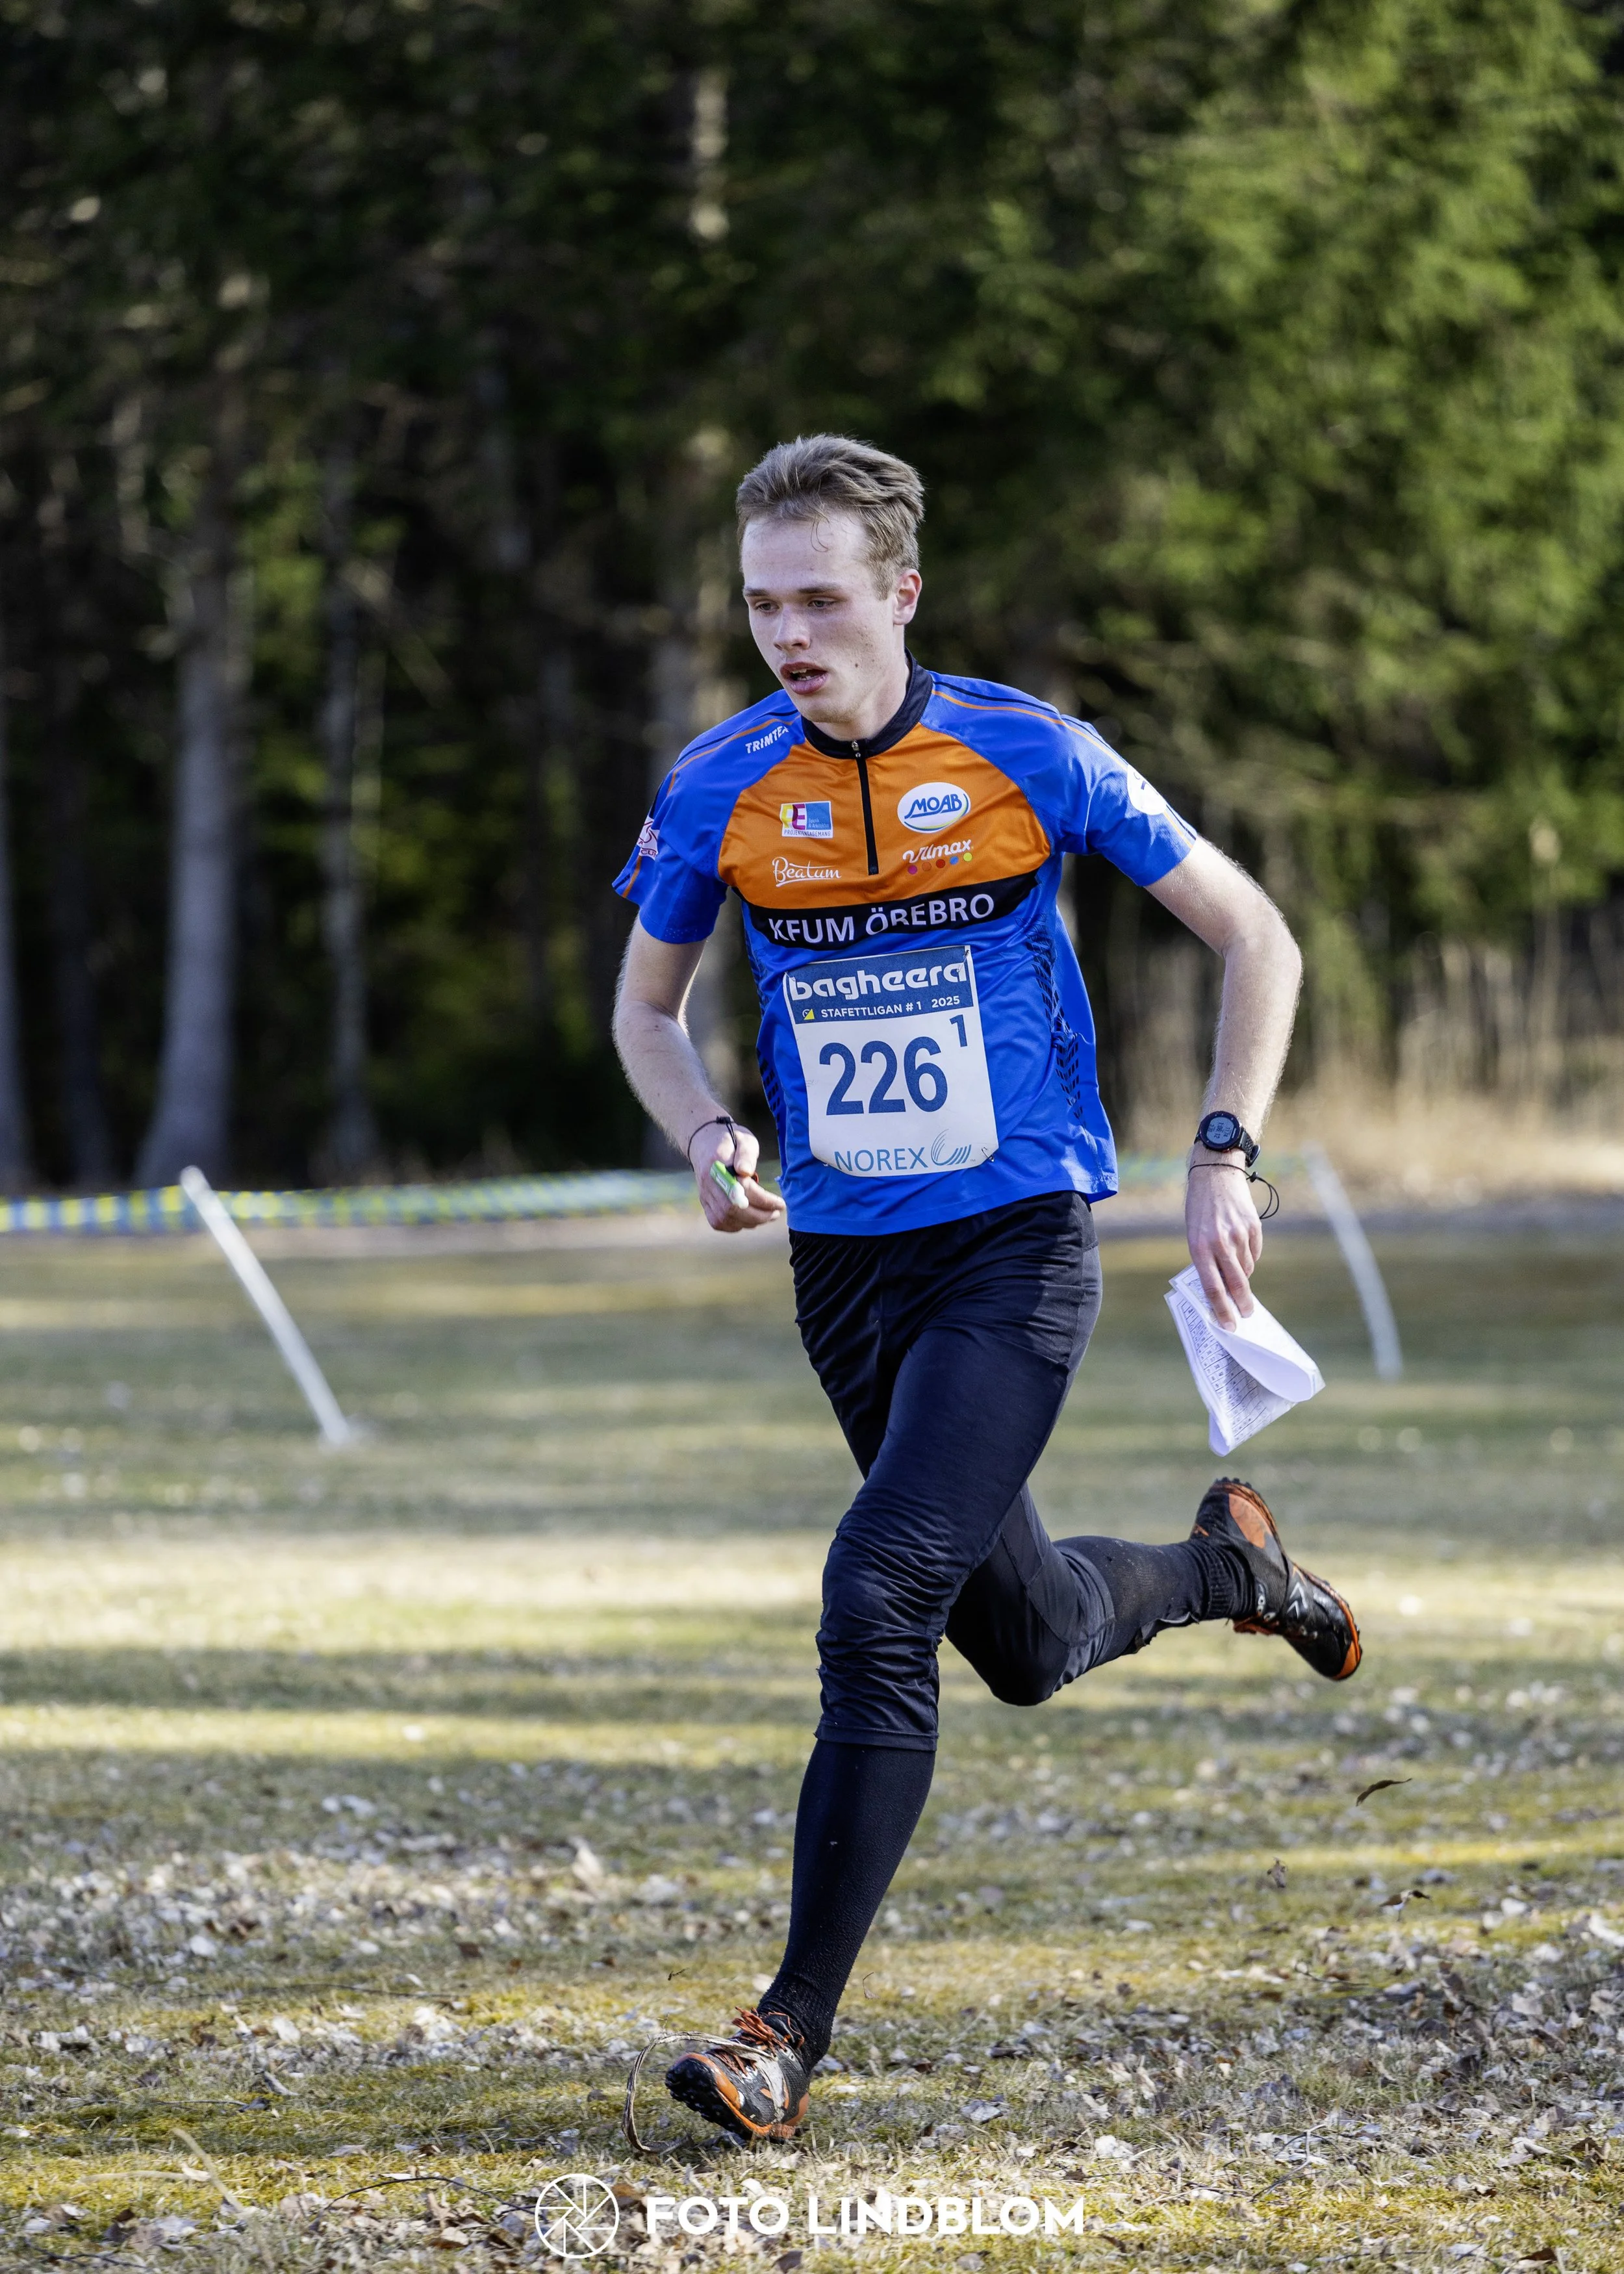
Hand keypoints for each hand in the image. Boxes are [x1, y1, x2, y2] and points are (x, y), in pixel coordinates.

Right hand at [692, 1119, 786, 1234]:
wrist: (705, 1143)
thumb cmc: (731, 1141)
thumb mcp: (744, 1139)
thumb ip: (747, 1154)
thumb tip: (747, 1171)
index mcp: (718, 1165)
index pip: (742, 1189)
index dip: (763, 1200)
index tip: (780, 1203)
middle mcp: (709, 1183)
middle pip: (732, 1209)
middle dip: (759, 1215)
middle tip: (776, 1213)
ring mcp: (705, 1194)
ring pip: (725, 1218)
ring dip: (750, 1222)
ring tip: (767, 1216)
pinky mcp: (704, 1202)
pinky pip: (718, 1222)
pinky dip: (735, 1226)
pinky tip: (750, 1220)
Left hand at [1185, 1159, 1261, 1327]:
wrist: (1215, 1175)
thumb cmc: (1199, 1209)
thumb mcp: (1193, 1235)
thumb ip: (1205, 1261)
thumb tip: (1220, 1288)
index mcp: (1200, 1248)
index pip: (1213, 1288)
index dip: (1222, 1309)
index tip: (1229, 1325)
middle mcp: (1220, 1243)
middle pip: (1236, 1285)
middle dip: (1242, 1305)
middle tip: (1245, 1315)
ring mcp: (1239, 1236)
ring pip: (1246, 1270)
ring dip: (1242, 1274)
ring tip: (1233, 1262)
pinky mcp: (1254, 1228)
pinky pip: (1254, 1254)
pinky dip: (1249, 1257)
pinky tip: (1241, 1245)